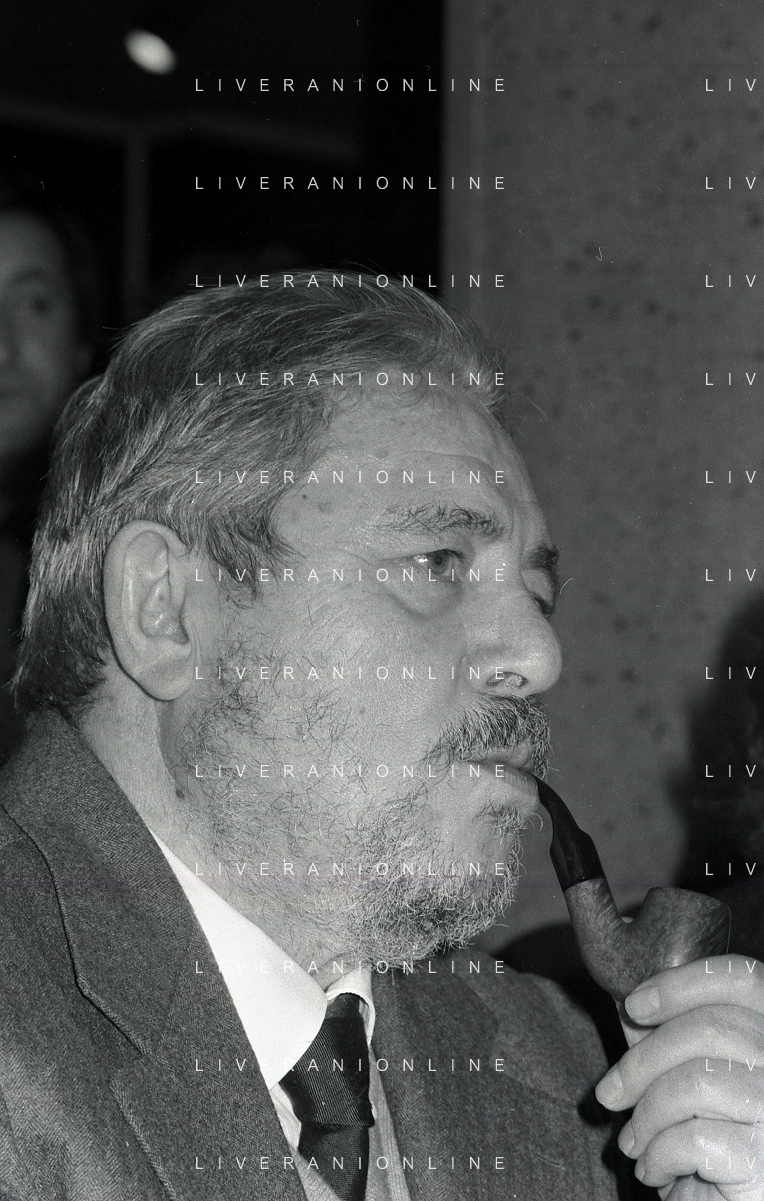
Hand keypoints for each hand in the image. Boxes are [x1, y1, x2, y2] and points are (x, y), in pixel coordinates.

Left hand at [594, 955, 763, 1199]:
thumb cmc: (716, 1147)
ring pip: (695, 1082)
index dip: (684, 982)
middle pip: (708, 1029)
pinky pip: (694, 1137)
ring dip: (647, 1114)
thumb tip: (633, 1006)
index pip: (744, 980)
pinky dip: (658, 1154)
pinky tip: (655, 1168)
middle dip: (642, 1061)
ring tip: (635, 1141)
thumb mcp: (693, 1084)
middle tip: (610, 1093)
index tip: (634, 1004)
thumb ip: (673, 1042)